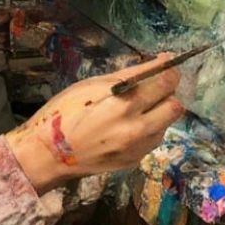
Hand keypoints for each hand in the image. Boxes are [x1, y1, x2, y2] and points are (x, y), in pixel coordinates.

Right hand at [4, 54, 182, 194]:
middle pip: (175, 106)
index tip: (167, 63)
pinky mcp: (135, 161)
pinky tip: (128, 126)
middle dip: (168, 93)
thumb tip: (158, 64)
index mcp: (124, 103)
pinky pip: (153, 140)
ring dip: (159, 112)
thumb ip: (128, 76)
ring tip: (137, 108)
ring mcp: (138, 148)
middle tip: (155, 86)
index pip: (164, 82)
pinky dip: (148, 129)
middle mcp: (136, 127)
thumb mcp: (92, 85)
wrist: (50, 155)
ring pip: (167, 124)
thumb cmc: (65, 112)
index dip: (169, 69)